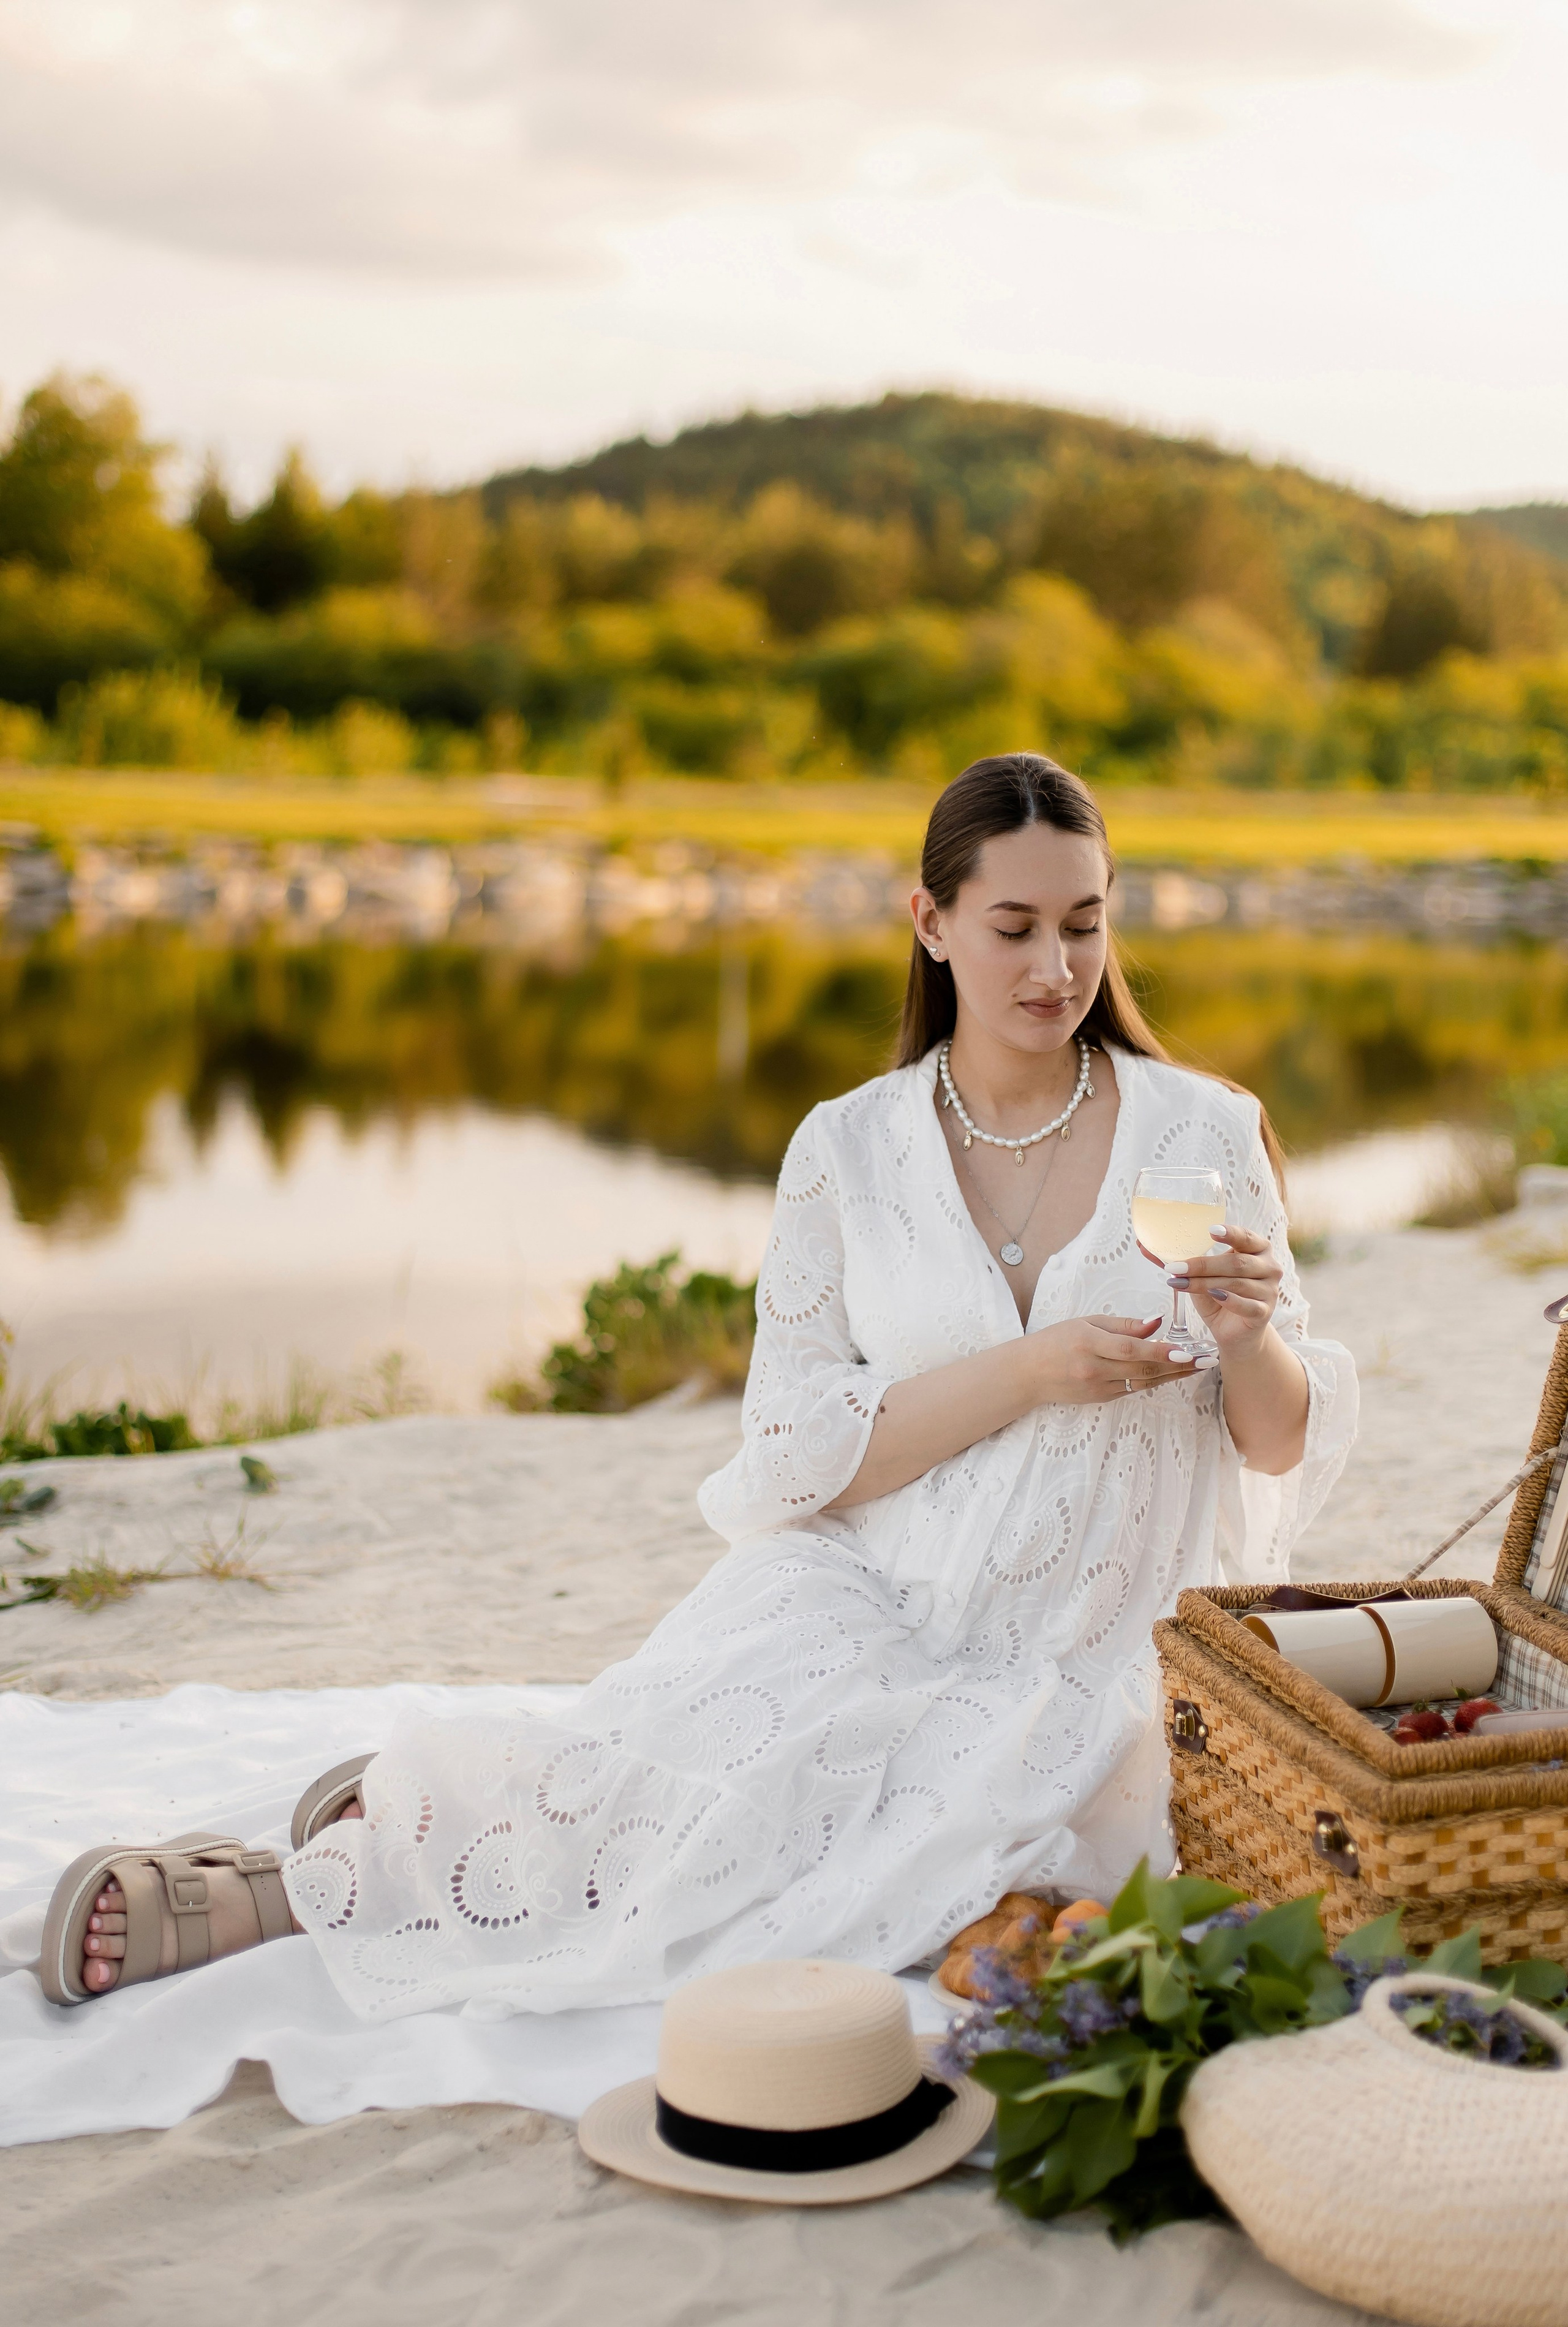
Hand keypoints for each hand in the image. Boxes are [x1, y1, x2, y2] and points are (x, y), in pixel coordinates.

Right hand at [1029, 1313, 1212, 1405]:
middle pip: (1143, 1369)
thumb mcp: (1086, 1322)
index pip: (1130, 1348)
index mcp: (1088, 1342)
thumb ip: (1122, 1325)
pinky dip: (1155, 1380)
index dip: (1160, 1351)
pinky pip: (1134, 1388)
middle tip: (1206, 1358)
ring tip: (1199, 1366)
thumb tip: (1156, 1323)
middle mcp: (1094, 1368)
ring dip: (1174, 1375)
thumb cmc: (1057, 1341)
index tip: (1186, 1350)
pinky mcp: (1102, 1399)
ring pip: (1144, 1382)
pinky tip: (1174, 1372)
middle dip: (1179, 1364)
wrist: (1028, 1374)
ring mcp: (1098, 1387)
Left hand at [1161, 1223, 1282, 1351]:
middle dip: (1202, 1264)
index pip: (1246, 1236)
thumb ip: (1179, 1260)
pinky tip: (1214, 1296)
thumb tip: (1142, 1243)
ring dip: (1205, 1283)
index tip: (1209, 1231)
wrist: (1236, 1333)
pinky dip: (1229, 1300)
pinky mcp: (1264, 1313)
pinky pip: (1247, 1305)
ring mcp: (1269, 1290)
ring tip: (1179, 1283)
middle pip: (1236, 1262)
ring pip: (1236, 1283)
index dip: (1230, 1233)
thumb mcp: (1200, 1276)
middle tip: (1174, 1267)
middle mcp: (1268, 1267)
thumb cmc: (1218, 1297)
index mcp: (1257, 1249)